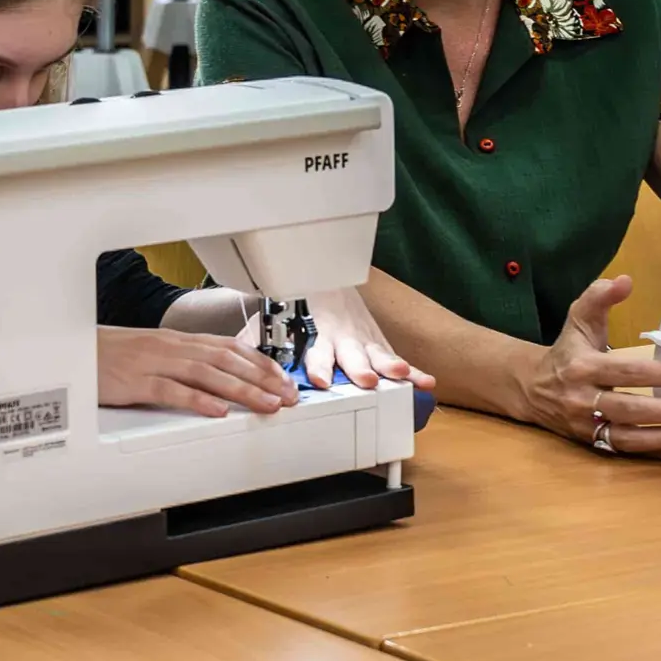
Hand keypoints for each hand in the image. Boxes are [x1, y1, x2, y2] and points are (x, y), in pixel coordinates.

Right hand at [97, 326, 295, 418]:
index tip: (284, 379)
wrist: (72, 352)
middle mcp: (172, 347)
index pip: (230, 348)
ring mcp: (154, 363)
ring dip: (241, 390)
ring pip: (206, 375)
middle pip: (226, 361)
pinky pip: (171, 390)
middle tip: (287, 397)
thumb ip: (187, 362)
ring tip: (266, 404)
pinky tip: (217, 411)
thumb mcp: (156, 352)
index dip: (261, 363)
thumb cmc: (112, 355)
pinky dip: (196, 400)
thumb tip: (221, 376)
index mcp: (179, 340)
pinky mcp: (135, 381)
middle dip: (262, 379)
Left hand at [234, 287, 436, 392]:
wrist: (325, 277)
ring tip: (402, 376)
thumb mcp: (271, 320)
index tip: (320, 379)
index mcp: (315, 333)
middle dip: (359, 367)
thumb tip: (236, 361)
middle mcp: (342, 336)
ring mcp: (363, 339)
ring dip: (390, 366)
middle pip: (352, 354)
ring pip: (378, 354)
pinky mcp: (377, 342)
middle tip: (367, 380)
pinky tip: (425, 382)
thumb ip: (257, 342)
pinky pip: (396, 357)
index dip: (319, 364)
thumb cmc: (296, 306)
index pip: (317, 351)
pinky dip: (414, 371)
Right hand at [518, 275, 660, 458]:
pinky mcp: (591, 443)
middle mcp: (583, 399)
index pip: (629, 372)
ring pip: (630, 438)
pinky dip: (657, 453)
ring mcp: (586, 426)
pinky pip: (627, 452)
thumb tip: (625, 280)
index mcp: (583, 367)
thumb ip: (599, 296)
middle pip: (632, 410)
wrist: (531, 388)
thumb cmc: (566, 351)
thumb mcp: (578, 318)